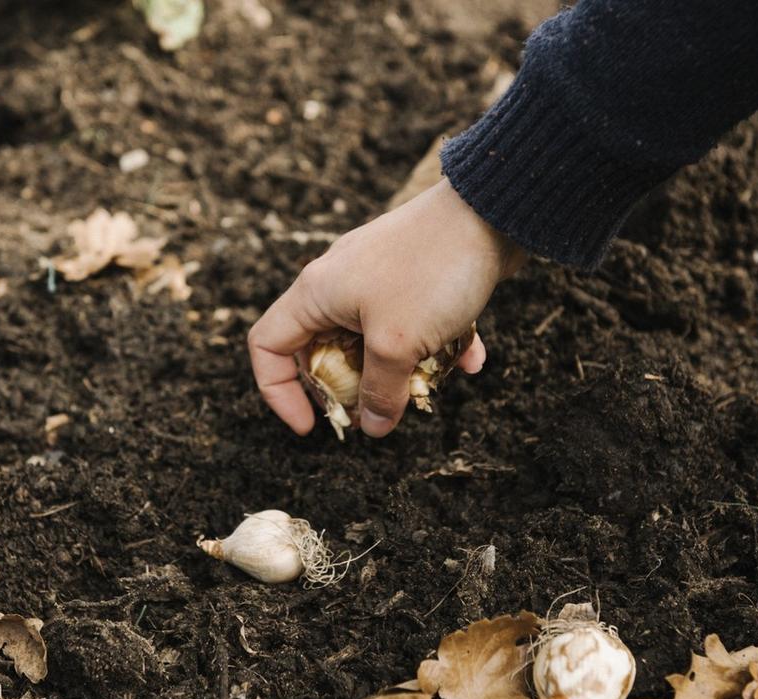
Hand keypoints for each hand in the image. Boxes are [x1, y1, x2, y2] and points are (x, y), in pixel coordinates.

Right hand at [248, 178, 524, 437]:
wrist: (489, 211)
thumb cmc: (431, 270)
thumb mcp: (398, 344)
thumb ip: (380, 391)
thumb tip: (374, 427)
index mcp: (316, 293)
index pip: (268, 346)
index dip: (279, 392)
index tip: (313, 424)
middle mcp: (338, 283)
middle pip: (321, 349)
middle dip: (348, 388)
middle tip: (375, 412)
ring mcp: (377, 277)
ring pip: (372, 341)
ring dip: (399, 371)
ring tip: (428, 385)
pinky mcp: (414, 276)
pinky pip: (412, 323)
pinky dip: (435, 346)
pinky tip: (469, 359)